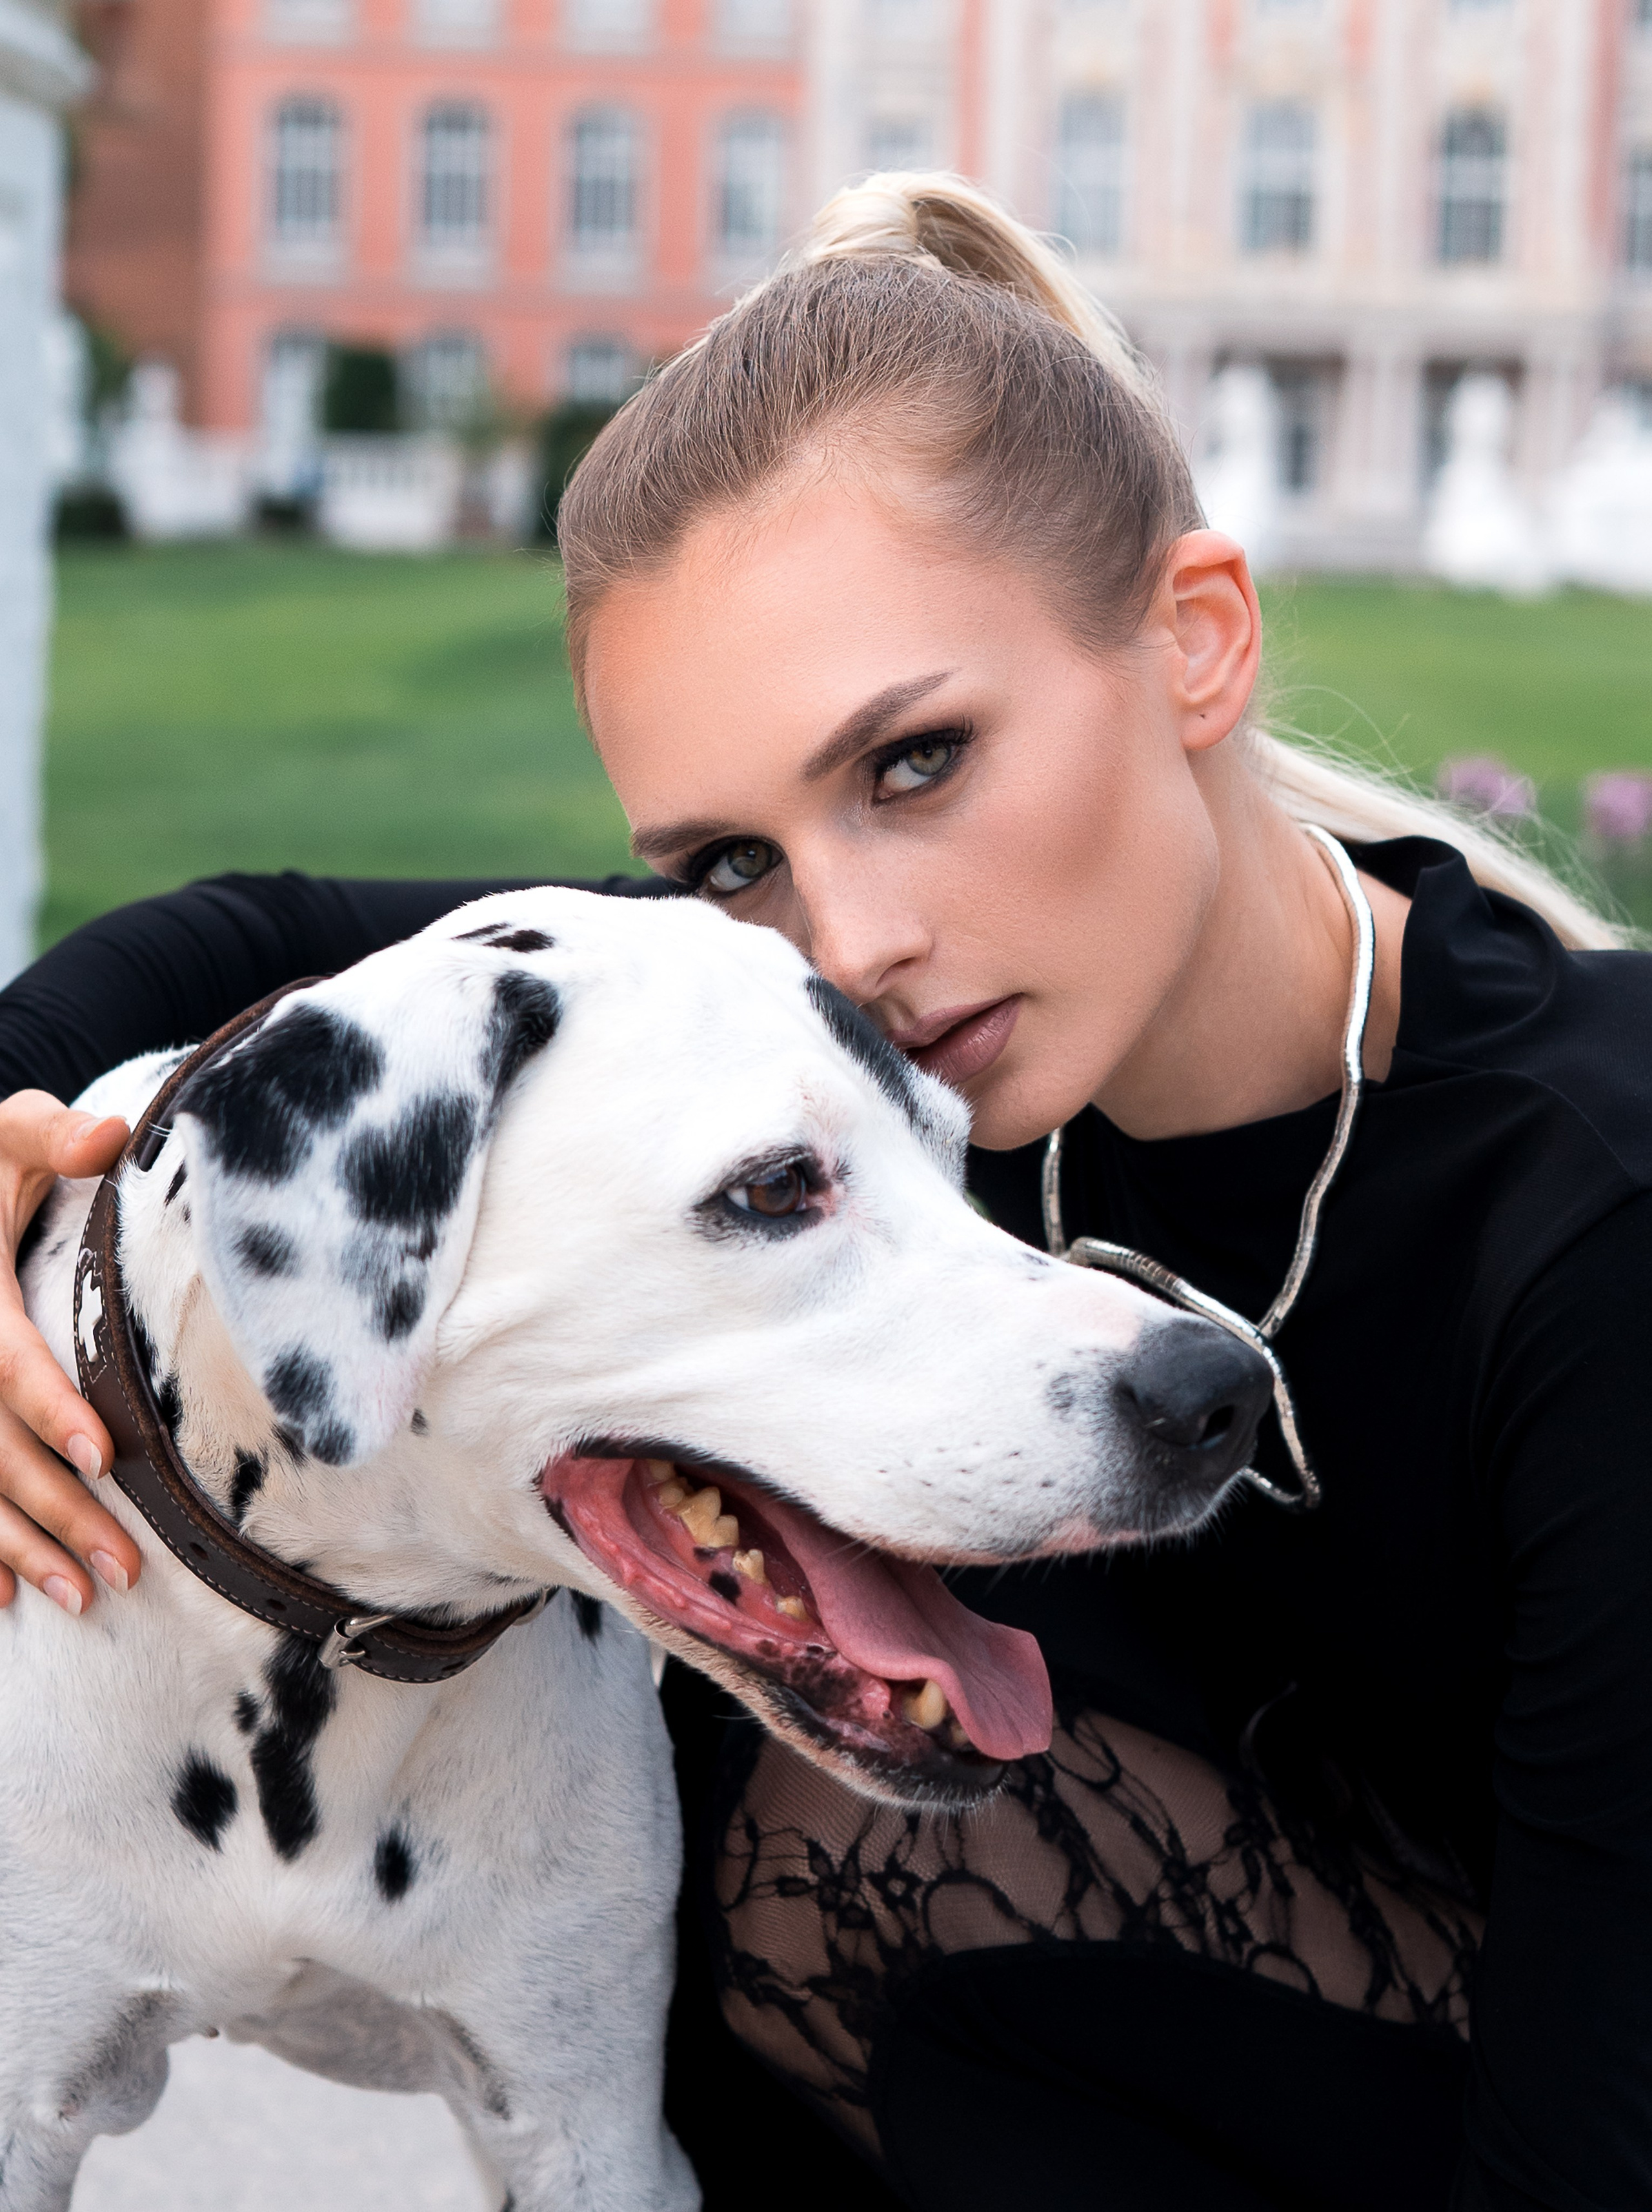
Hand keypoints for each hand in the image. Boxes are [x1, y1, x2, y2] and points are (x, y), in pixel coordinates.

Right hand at [0, 1092, 142, 1611]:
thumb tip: (111, 1137)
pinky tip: (1, 1599)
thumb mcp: (5, 1133)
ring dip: (13, 1547)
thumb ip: (52, 1134)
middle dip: (51, 1509)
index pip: (2, 1361)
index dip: (50, 1407)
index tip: (107, 1456)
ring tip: (83, 1598)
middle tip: (122, 1569)